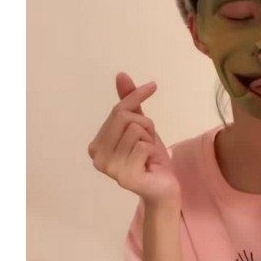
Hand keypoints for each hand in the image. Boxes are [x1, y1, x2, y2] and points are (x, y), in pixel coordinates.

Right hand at [87, 72, 180, 206]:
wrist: (164, 186)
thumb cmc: (150, 158)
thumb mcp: (141, 127)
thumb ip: (129, 103)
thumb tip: (121, 74)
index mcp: (96, 144)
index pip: (117, 110)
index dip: (136, 97)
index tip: (153, 86)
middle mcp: (96, 156)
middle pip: (125, 117)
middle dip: (145, 125)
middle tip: (148, 142)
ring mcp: (108, 168)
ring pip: (136, 130)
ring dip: (150, 140)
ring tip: (147, 155)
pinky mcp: (124, 177)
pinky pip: (143, 146)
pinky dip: (152, 151)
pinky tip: (149, 164)